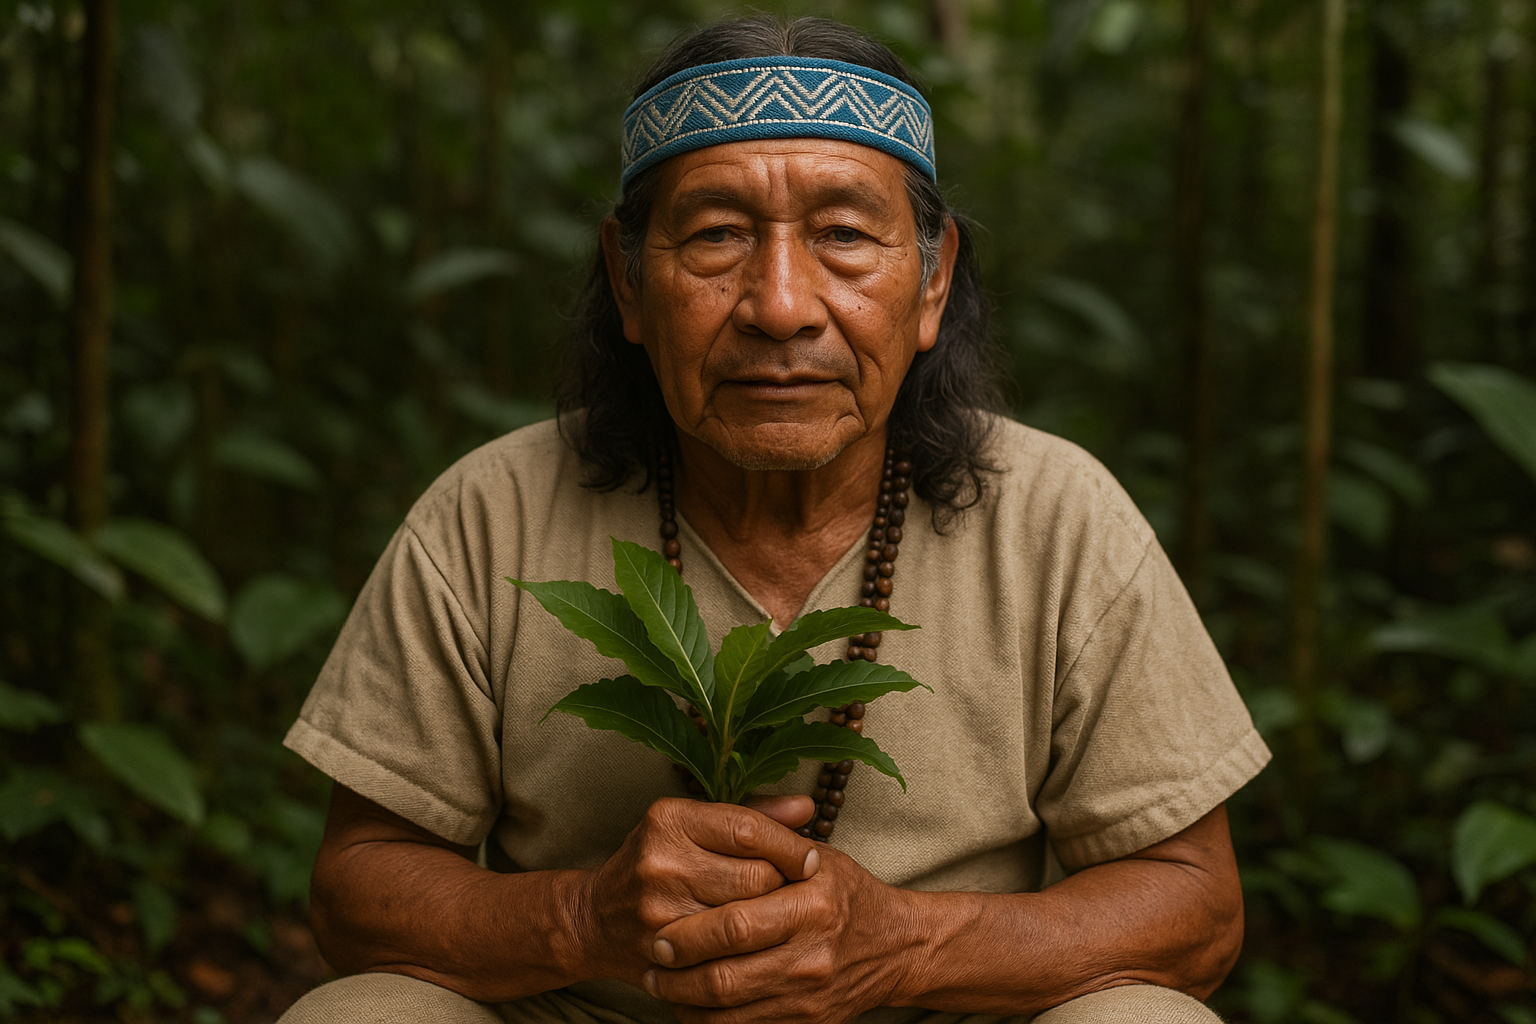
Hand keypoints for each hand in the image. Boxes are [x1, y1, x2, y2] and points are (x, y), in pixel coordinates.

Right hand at [577, 795, 820, 985]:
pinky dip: (749, 950)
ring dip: (769, 918)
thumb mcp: (695, 826)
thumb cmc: (658, 862)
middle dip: (782, 884)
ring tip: (774, 915)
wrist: (596, 918)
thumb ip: (752, 815)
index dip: (790, 846)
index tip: (811, 858)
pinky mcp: (663, 947)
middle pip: (754, 875)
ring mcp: (659, 907)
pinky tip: (757, 945)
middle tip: (792, 890)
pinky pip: (728, 952)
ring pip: (746, 916)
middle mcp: (661, 859)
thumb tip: (807, 808)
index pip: (748, 829)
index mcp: (670, 819)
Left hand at [642, 843, 918, 1023]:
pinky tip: (688, 1004)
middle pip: (726, 975)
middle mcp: (813, 956)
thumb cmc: (844, 893)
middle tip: (654, 956)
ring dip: (684, 1000)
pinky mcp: (806, 1023)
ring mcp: (809, 996)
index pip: (736, 925)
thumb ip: (768, 841)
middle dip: (679, 970)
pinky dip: (707, 1022)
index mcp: (813, 906)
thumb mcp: (816, 856)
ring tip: (661, 982)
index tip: (660, 930)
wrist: (895, 947)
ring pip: (727, 1012)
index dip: (690, 933)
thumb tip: (709, 827)